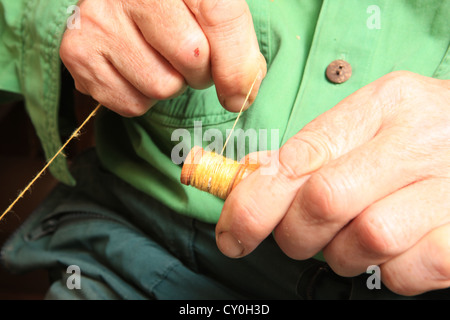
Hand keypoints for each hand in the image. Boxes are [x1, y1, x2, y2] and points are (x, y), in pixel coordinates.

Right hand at [60, 0, 265, 116]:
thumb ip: (235, 42)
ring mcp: (100, 19)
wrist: (118, 2)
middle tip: (189, 57)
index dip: (237, 63)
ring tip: (158, 59)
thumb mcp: (210, 7)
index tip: (239, 94)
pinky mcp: (78, 52)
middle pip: (192, 58)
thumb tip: (238, 96)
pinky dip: (141, 97)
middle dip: (201, 70)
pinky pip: (131, 104)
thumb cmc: (173, 8)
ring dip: (169, 84)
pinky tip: (135, 69)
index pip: (219, 15)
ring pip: (161, 87)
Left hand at [217, 71, 449, 295]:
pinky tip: (394, 249)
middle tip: (300, 235)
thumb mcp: (371, 123)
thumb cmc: (422, 136)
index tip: (232, 231)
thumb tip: (250, 177)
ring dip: (341, 252)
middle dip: (295, 233)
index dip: (254, 202)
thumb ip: (314, 150)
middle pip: (324, 202)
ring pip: (363, 241)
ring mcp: (448, 190)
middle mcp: (418, 141)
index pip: (299, 158)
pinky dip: (385, 272)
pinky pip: (401, 273)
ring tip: (354, 235)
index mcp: (384, 105)